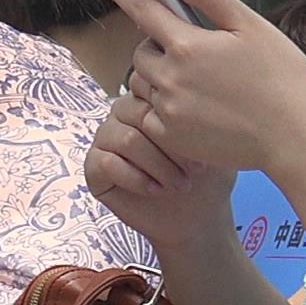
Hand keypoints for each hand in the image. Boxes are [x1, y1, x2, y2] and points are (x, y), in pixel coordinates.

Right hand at [84, 98, 232, 248]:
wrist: (197, 218)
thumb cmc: (207, 178)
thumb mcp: (212, 142)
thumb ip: (198, 113)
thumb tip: (187, 96)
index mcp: (148, 100)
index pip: (147, 86)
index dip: (173, 116)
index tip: (200, 144)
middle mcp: (122, 115)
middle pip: (137, 112)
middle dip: (170, 145)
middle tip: (194, 170)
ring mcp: (105, 139)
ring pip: (126, 139)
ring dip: (158, 165)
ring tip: (178, 184)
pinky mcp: (94, 168)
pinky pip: (107, 163)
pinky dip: (137, 179)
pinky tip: (156, 190)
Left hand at [103, 0, 305, 181]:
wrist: (295, 139)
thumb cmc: (282, 82)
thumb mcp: (251, 26)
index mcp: (189, 46)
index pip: (144, 10)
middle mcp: (171, 79)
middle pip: (142, 51)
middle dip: (158, 45)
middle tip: (191, 50)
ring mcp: (167, 111)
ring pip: (144, 83)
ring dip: (158, 76)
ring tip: (197, 83)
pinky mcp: (170, 138)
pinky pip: (148, 114)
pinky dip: (162, 107)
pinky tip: (195, 108)